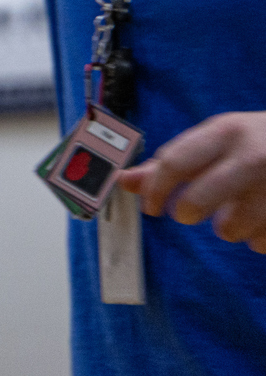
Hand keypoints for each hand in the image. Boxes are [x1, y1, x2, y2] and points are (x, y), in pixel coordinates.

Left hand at [119, 112, 265, 250]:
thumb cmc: (253, 142)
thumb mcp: (215, 140)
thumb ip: (172, 163)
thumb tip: (124, 181)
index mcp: (224, 132)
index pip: (174, 162)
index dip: (155, 189)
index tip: (150, 206)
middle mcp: (250, 157)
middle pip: (198, 200)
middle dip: (185, 212)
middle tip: (187, 211)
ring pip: (232, 228)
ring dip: (228, 228)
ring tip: (235, 212)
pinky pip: (261, 242)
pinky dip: (257, 237)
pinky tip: (261, 220)